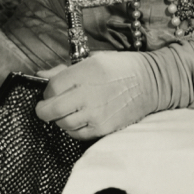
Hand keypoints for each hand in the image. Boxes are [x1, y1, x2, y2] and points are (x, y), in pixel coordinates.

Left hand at [34, 52, 157, 140]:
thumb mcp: (93, 59)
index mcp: (85, 72)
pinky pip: (77, 134)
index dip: (47, 91)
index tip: (50, 92)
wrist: (151, 83)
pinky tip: (79, 119)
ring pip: (63, 124)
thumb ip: (66, 70)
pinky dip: (72, 129)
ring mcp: (95, 114)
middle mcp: (88, 94)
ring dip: (59, 119)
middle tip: (44, 108)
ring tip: (66, 112)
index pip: (52, 87)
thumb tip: (42, 75)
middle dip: (44, 110)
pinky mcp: (103, 128)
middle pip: (52, 109)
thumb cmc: (122, 67)